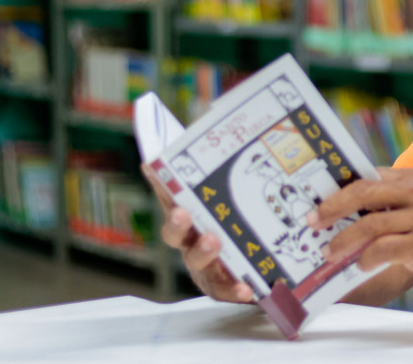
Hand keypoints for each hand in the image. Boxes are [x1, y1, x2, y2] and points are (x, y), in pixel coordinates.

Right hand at [141, 164, 253, 303]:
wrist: (259, 267)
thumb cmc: (243, 222)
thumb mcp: (239, 193)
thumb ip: (232, 167)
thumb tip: (226, 121)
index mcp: (191, 213)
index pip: (171, 195)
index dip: (159, 181)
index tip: (152, 166)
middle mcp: (191, 239)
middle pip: (175, 231)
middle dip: (177, 221)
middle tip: (182, 212)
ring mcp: (204, 264)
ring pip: (196, 259)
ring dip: (203, 250)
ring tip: (214, 240)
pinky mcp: (222, 286)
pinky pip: (225, 289)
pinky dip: (234, 288)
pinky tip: (245, 286)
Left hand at [308, 167, 412, 293]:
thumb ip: (393, 204)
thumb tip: (349, 214)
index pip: (367, 176)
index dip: (339, 188)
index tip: (317, 200)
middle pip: (362, 192)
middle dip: (331, 208)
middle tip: (312, 222)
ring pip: (368, 224)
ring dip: (343, 240)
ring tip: (329, 251)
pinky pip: (382, 249)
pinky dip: (366, 258)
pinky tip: (360, 266)